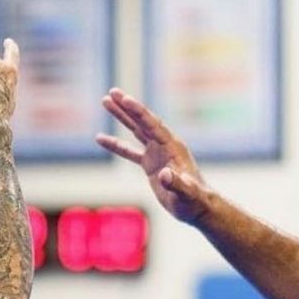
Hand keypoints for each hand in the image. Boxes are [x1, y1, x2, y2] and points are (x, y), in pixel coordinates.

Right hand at [95, 89, 213, 225]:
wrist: (197, 207)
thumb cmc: (194, 200)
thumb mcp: (186, 192)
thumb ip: (176, 183)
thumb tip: (164, 175)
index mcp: (172, 147)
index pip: (153, 125)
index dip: (138, 112)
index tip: (124, 98)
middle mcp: (164, 145)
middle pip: (142, 121)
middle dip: (127, 107)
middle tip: (111, 92)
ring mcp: (157, 153)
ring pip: (136, 130)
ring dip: (122, 117)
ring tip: (105, 102)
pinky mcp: (151, 164)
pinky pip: (130, 151)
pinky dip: (116, 145)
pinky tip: (101, 139)